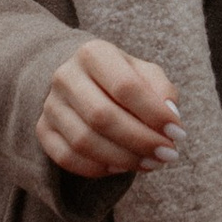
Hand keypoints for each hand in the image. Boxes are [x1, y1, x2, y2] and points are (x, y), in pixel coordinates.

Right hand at [38, 37, 183, 178]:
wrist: (81, 80)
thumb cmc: (122, 78)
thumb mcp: (145, 73)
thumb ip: (162, 90)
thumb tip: (170, 118)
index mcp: (92, 53)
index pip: (125, 86)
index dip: (154, 114)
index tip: (178, 132)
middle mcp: (65, 76)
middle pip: (102, 116)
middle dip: (141, 141)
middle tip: (168, 154)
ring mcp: (50, 104)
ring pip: (84, 141)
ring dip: (123, 159)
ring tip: (151, 163)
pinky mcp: (43, 130)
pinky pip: (67, 158)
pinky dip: (98, 169)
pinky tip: (122, 167)